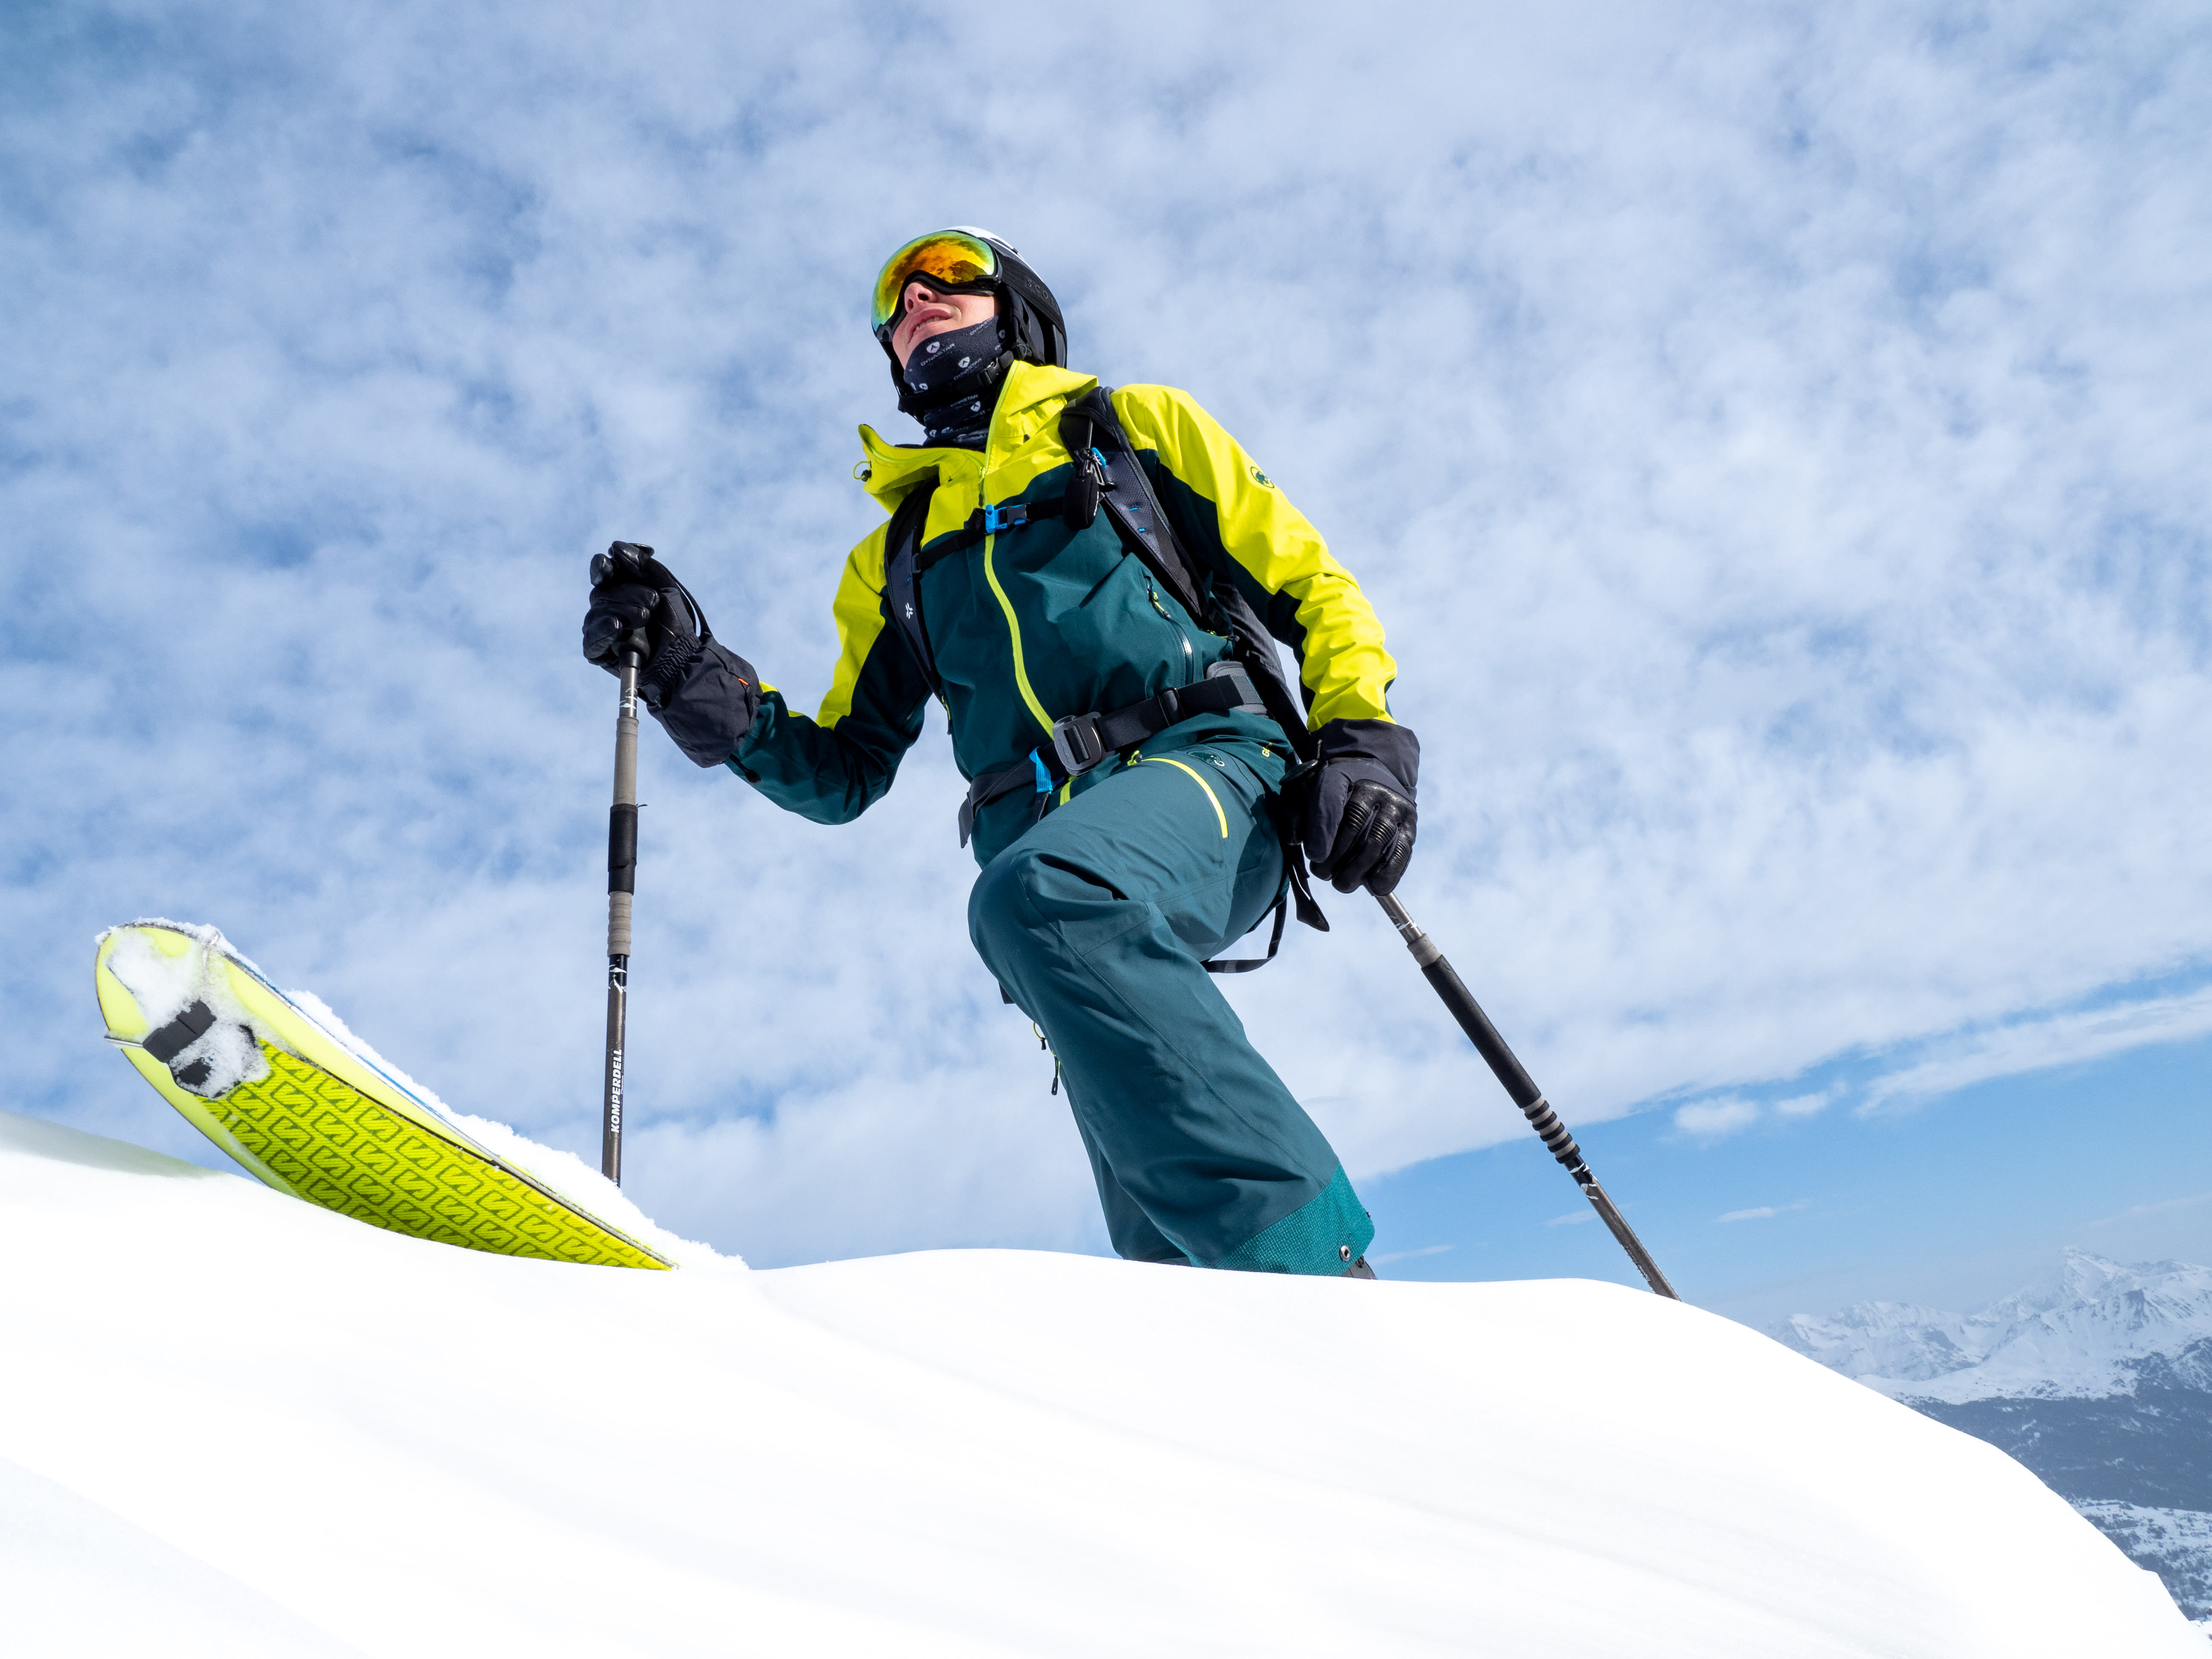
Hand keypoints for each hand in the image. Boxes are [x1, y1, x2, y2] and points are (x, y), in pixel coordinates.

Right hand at [582, 542, 763, 768]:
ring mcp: (602, 629)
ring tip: (645, 618)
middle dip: (627, 593)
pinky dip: (603, 632)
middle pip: (601, 592)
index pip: (601, 572)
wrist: (683, 659)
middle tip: (652, 603)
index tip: (610, 565)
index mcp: (621, 588)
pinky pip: (591, 640)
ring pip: (597, 613)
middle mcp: (607, 607)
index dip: (602, 567)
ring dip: (622, 611)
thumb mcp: (666, 587)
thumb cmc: (676, 624)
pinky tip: (617, 628)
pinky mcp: (599, 652)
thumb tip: (615, 547)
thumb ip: (644, 565)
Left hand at [1302, 719, 1420, 896]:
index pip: (1330, 799)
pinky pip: (1401, 851)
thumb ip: (1294, 816)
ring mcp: (1395, 806)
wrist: (1372, 780)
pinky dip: (1388, 873)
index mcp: (1340, 775)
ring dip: (1358, 869)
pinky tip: (1374, 887)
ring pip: (1377, 840)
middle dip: (1336, 857)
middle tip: (1323, 873)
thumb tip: (1294, 840)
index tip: (1313, 856)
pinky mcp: (1410, 825)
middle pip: (1354, 824)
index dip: (1321, 830)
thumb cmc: (1331, 798)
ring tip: (1342, 884)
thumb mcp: (1307, 797)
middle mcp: (1372, 788)